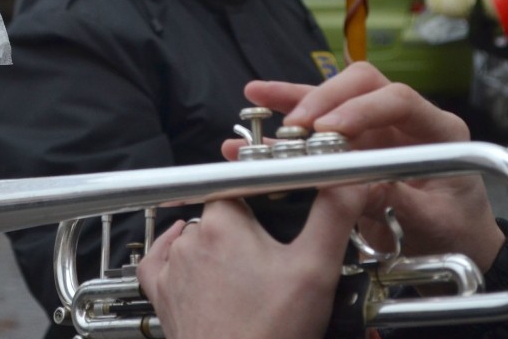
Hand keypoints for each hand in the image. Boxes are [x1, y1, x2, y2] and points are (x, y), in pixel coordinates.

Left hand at [138, 188, 364, 338]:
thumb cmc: (271, 331)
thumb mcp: (315, 270)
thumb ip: (332, 217)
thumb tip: (350, 182)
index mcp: (224, 222)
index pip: (241, 187)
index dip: (263, 198)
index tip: (279, 211)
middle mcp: (190, 238)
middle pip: (220, 215)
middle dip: (244, 229)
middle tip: (270, 258)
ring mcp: (171, 266)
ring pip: (194, 237)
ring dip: (215, 247)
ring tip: (244, 275)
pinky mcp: (160, 293)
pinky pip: (158, 262)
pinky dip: (171, 257)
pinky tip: (189, 262)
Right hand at [234, 62, 504, 272]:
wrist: (454, 246)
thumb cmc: (453, 232)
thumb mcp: (429, 223)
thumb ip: (392, 202)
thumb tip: (345, 186)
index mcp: (437, 131)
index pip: (398, 100)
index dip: (360, 109)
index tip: (328, 128)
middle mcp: (404, 120)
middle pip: (361, 85)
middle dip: (323, 98)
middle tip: (296, 124)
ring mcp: (376, 128)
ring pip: (332, 98)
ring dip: (294, 97)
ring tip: (257, 95)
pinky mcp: (352, 143)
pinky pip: (315, 127)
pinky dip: (285, 127)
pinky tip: (256, 124)